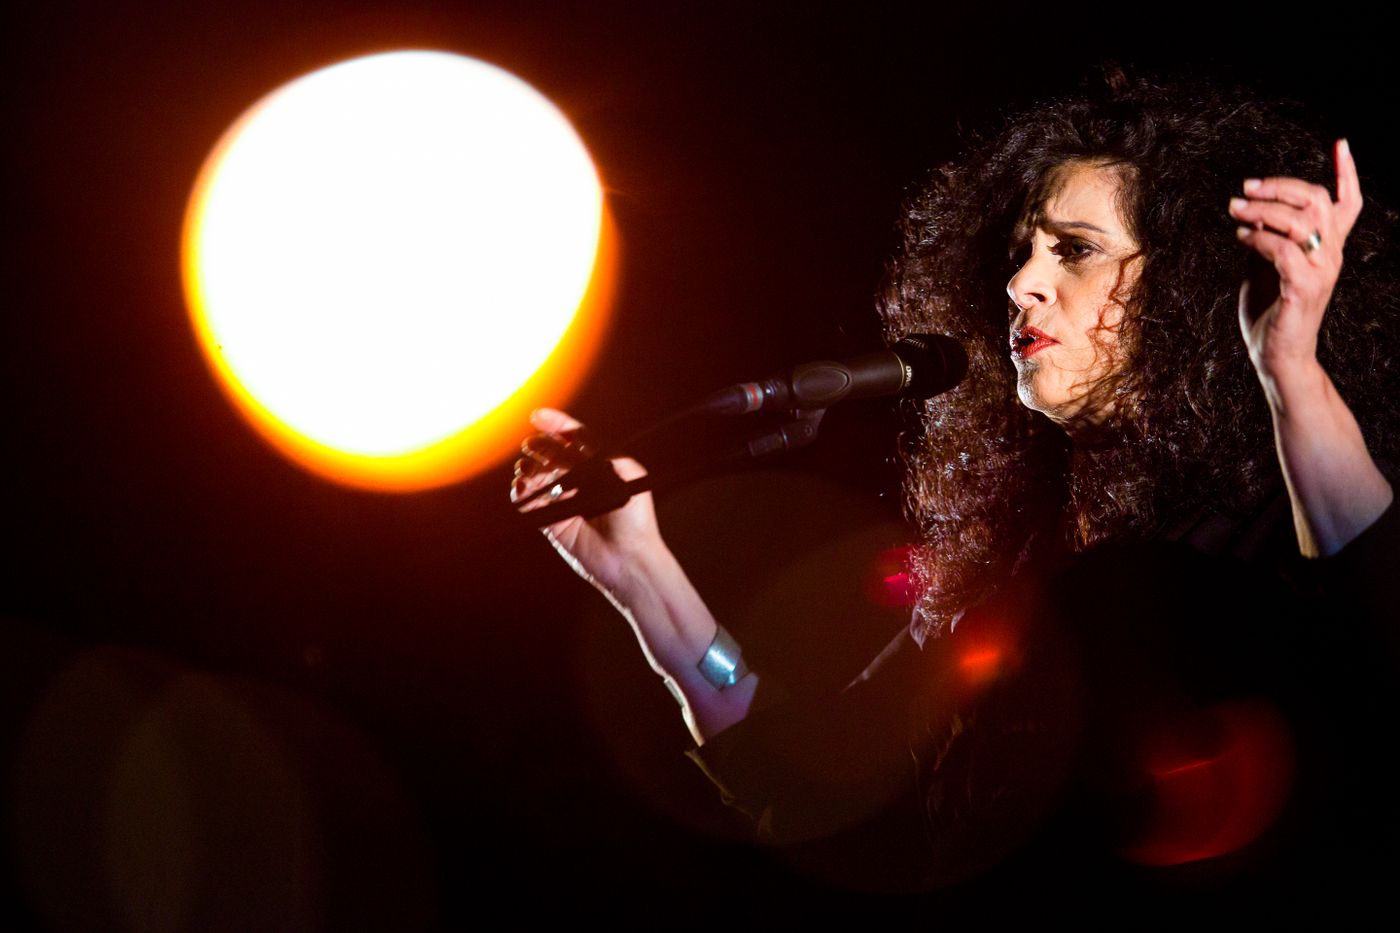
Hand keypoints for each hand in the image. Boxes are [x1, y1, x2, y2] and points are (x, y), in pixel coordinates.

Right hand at [511, 408, 662, 596]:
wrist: (630, 558)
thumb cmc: (634, 517)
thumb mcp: (626, 473)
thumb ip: (602, 452)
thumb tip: (573, 439)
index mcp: (600, 466)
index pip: (574, 439)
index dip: (556, 425)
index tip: (537, 416)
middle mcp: (581, 482)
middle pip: (553, 455)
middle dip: (539, 447)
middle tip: (530, 446)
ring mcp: (565, 501)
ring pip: (538, 477)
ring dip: (529, 469)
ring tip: (526, 470)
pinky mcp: (553, 522)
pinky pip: (531, 504)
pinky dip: (522, 494)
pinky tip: (521, 487)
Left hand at [1232, 139, 1362, 379]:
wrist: (1277, 355)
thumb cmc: (1270, 310)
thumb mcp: (1266, 266)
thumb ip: (1267, 237)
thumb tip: (1253, 210)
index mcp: (1328, 247)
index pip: (1348, 204)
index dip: (1348, 173)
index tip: (1341, 144)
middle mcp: (1332, 255)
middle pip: (1318, 202)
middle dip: (1280, 186)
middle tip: (1245, 187)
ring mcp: (1321, 272)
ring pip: (1300, 221)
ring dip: (1262, 210)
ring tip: (1234, 210)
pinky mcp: (1303, 289)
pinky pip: (1283, 250)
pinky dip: (1259, 238)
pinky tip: (1241, 237)